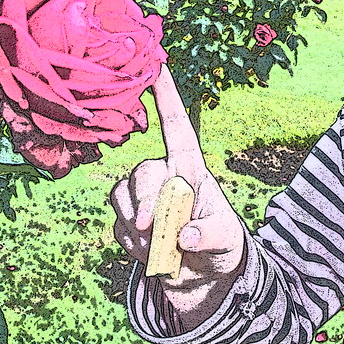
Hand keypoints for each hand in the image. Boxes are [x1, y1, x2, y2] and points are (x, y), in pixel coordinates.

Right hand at [110, 64, 245, 319]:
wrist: (200, 278)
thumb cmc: (220, 247)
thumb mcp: (225, 242)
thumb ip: (210, 236)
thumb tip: (186, 234)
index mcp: (191, 169)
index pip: (176, 127)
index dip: (166, 97)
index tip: (157, 65)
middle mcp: (163, 175)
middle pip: (143, 174)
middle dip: (146, 202)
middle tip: (154, 231)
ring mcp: (141, 196)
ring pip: (123, 199)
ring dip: (141, 230)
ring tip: (166, 249)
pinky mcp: (126, 219)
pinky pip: (118, 226)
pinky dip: (133, 246)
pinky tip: (152, 254)